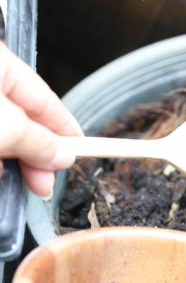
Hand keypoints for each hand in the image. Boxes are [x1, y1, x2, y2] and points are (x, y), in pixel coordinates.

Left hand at [0, 42, 81, 196]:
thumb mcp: (6, 126)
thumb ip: (38, 140)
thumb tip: (64, 154)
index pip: (44, 99)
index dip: (66, 128)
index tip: (81, 151)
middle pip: (19, 118)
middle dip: (34, 153)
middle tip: (44, 183)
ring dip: (9, 161)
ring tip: (17, 183)